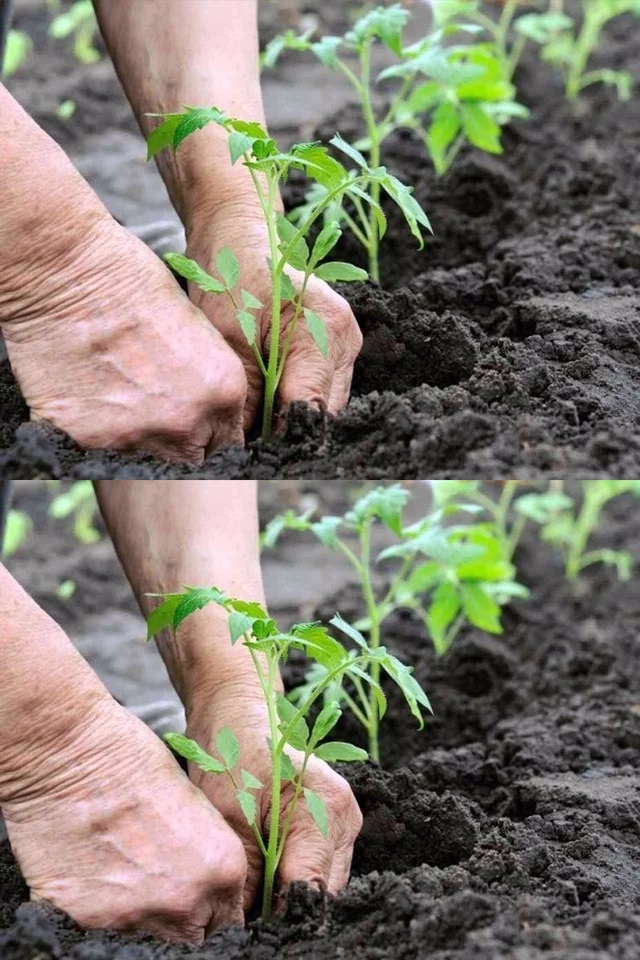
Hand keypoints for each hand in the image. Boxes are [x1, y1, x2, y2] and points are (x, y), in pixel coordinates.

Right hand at [2, 219, 246, 460]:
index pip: (228, 442)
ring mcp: (138, 436)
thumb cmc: (131, 279)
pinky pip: (98, 452)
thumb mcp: (195, 327)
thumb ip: (206, 378)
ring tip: (113, 393)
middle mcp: (187, 422)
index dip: (209, 432)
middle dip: (177, 441)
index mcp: (223, 391)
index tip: (193, 422)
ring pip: (144, 459)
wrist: (66, 271)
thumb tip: (205, 407)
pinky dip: (91, 431)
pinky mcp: (89, 440)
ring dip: (134, 436)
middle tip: (153, 411)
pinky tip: (83, 395)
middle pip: (191, 458)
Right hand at [3, 701, 246, 941]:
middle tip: (162, 879)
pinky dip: (99, 904)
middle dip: (183, 913)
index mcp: (221, 867)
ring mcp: (133, 916)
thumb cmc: (133, 757)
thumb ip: (206, 850)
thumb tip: (204, 875)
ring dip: (141, 908)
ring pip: (147, 932)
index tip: (201, 892)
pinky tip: (93, 865)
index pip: (229, 916)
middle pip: (192, 933)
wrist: (69, 754)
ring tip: (123, 864)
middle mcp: (183, 901)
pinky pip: (101, 926)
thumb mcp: (193, 800)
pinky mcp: (85, 920)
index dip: (214, 902)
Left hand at [185, 687, 362, 910]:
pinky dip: (292, 878)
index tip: (250, 926)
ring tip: (252, 896)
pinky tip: (265, 877)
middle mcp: (346, 818)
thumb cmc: (231, 754)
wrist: (236, 716)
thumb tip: (247, 927)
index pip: (311, 890)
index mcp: (327, 809)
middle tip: (246, 916)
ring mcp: (344, 823)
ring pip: (322, 885)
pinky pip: (318, 869)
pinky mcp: (334, 827)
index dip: (280, 917)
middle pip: (322, 892)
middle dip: (286, 909)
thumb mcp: (230, 819)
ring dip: (290, 895)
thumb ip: (248, 877)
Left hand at [186, 206, 362, 430]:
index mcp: (326, 330)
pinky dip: (294, 401)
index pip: (310, 409)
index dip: (280, 438)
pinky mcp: (337, 349)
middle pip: (323, 413)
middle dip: (287, 431)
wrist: (238, 236)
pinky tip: (267, 402)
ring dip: (291, 418)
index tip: (249, 454)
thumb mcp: (228, 342)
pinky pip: (320, 390)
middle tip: (247, 443)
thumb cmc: (229, 277)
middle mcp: (346, 339)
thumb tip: (246, 450)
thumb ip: (245, 399)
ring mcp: (346, 344)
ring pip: (324, 406)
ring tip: (254, 422)